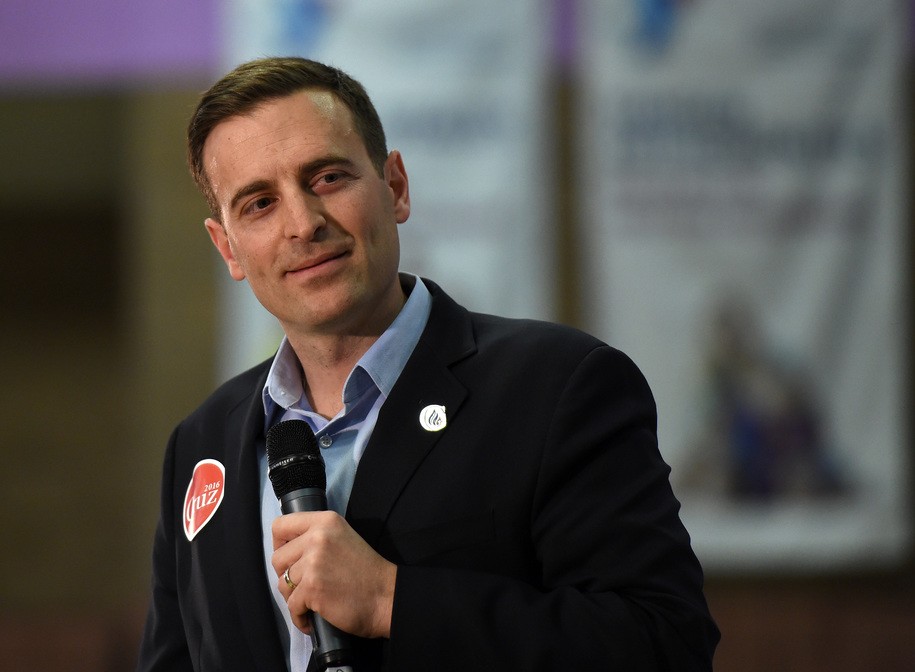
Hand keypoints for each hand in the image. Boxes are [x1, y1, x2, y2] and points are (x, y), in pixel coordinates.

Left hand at [272, 510, 396, 638]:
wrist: (387, 596)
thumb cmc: (367, 571)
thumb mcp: (342, 538)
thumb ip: (316, 537)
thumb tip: (286, 550)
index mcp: (325, 521)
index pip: (280, 526)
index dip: (280, 545)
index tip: (290, 558)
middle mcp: (318, 537)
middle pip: (277, 558)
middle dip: (287, 576)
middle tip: (304, 585)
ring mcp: (314, 562)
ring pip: (282, 584)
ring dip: (294, 597)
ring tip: (312, 602)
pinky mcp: (312, 587)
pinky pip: (291, 607)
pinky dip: (300, 617)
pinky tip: (312, 618)